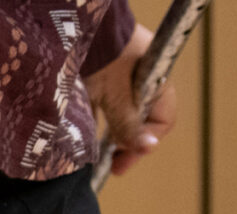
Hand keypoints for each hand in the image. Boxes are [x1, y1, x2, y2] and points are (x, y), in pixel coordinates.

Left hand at [87, 24, 181, 178]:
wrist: (74, 24)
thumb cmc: (103, 53)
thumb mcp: (116, 92)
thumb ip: (129, 121)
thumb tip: (149, 147)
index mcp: (155, 81)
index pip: (161, 121)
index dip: (144, 144)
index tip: (123, 163)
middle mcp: (140, 81)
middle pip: (140, 121)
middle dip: (125, 144)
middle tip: (112, 165)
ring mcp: (119, 78)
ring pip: (118, 115)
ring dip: (109, 134)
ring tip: (96, 156)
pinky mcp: (96, 78)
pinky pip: (99, 105)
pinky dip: (92, 121)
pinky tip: (81, 137)